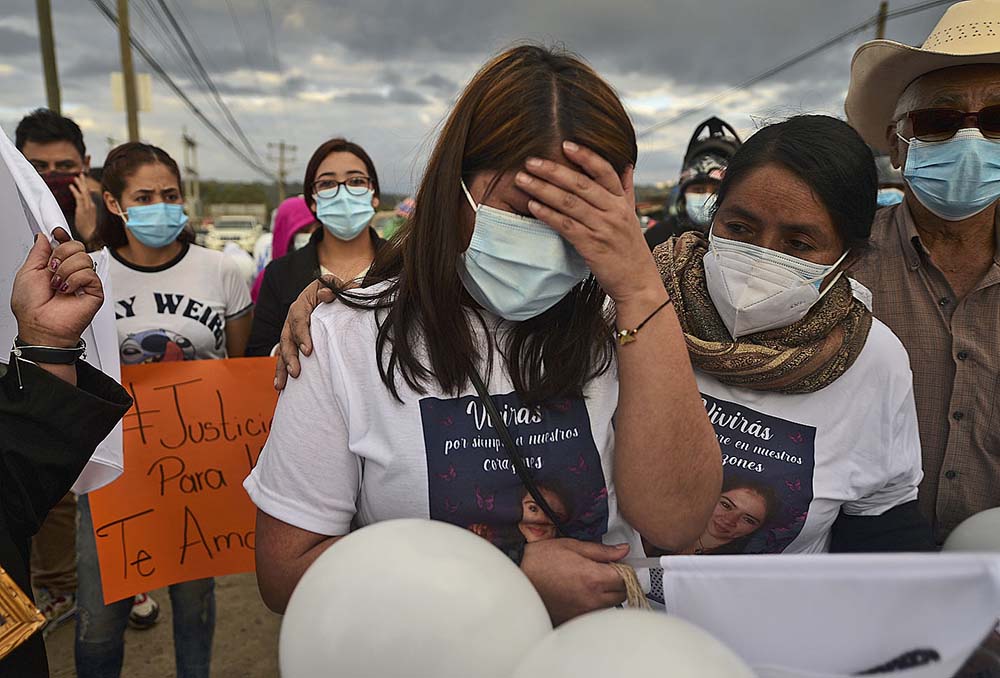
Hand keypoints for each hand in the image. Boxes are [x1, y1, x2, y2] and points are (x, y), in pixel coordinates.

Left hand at [12, 228, 102, 346]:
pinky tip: (68, 290)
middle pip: (77, 245)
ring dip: (65, 271)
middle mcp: (70, 272)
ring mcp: (83, 281)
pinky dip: (74, 280)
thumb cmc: (30, 308)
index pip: (65, 243)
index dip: (62, 235)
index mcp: (55, 266)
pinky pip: (89, 273)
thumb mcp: (26, 272)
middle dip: (61, 254)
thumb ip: (38, 252)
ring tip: (58, 285)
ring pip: (83, 258)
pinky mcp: (94, 291)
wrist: (40, 326)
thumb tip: (44, 236)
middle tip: (53, 269)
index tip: (56, 231)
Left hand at [69, 174, 96, 243]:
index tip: (83, 183)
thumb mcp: (90, 223)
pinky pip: (79, 197)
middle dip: (84, 183)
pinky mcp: (82, 209)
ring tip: (76, 178)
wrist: (93, 237)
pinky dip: (75, 191)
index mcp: (92, 208)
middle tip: (81, 175)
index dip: (86, 188)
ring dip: (80, 184)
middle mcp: (91, 206)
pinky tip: (71, 186)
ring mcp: (87, 207)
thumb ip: (88, 216)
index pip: (89, 196)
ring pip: (84, 192)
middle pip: (87, 191)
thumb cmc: (92, 232)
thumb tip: (87, 214)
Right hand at [274, 275, 336, 389]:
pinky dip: (282, 372)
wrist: (329, 293)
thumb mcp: (335, 285)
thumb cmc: (334, 290)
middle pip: (287, 338)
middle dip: (290, 357)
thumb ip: (333, 288)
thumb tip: (325, 296)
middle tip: (296, 372)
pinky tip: (281, 388)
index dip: (301, 335)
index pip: (298, 319)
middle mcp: (292, 319)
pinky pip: (284, 358)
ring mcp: (290, 332)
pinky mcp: (292, 343)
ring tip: (281, 386)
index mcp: (301, 304)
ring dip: (282, 368)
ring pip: (282, 351)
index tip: (308, 351)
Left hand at [517, 141, 663, 305]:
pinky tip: (532, 206)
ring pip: (569, 203)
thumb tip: (626, 164)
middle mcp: (614, 212)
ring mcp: (603, 228)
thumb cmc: (631, 250)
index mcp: (622, 202)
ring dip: (543, 189)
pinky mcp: (592, 246)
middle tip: (530, 160)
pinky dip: (548, 214)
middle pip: (581, 184)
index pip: (604, 171)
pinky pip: (566, 225)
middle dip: (553, 170)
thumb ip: (626, 190)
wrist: (638, 283)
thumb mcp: (632, 216)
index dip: (585, 156)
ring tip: (523, 180)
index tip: (565, 144)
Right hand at [520, 538, 628, 624]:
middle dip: (619, 582)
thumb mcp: (573, 546)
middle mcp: (591, 598)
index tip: (620, 564)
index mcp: (593, 578)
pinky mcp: (573, 618)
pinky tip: (581, 592)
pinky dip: (593, 603)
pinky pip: (594, 613)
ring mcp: (583, 611)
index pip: (626, 578)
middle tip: (606, 571)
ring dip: (608, 594)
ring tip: (590, 581)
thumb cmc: (540, 559)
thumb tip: (622, 550)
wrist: (519, 574)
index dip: (625, 568)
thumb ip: (601, 551)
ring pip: (610, 605)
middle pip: (622, 593)